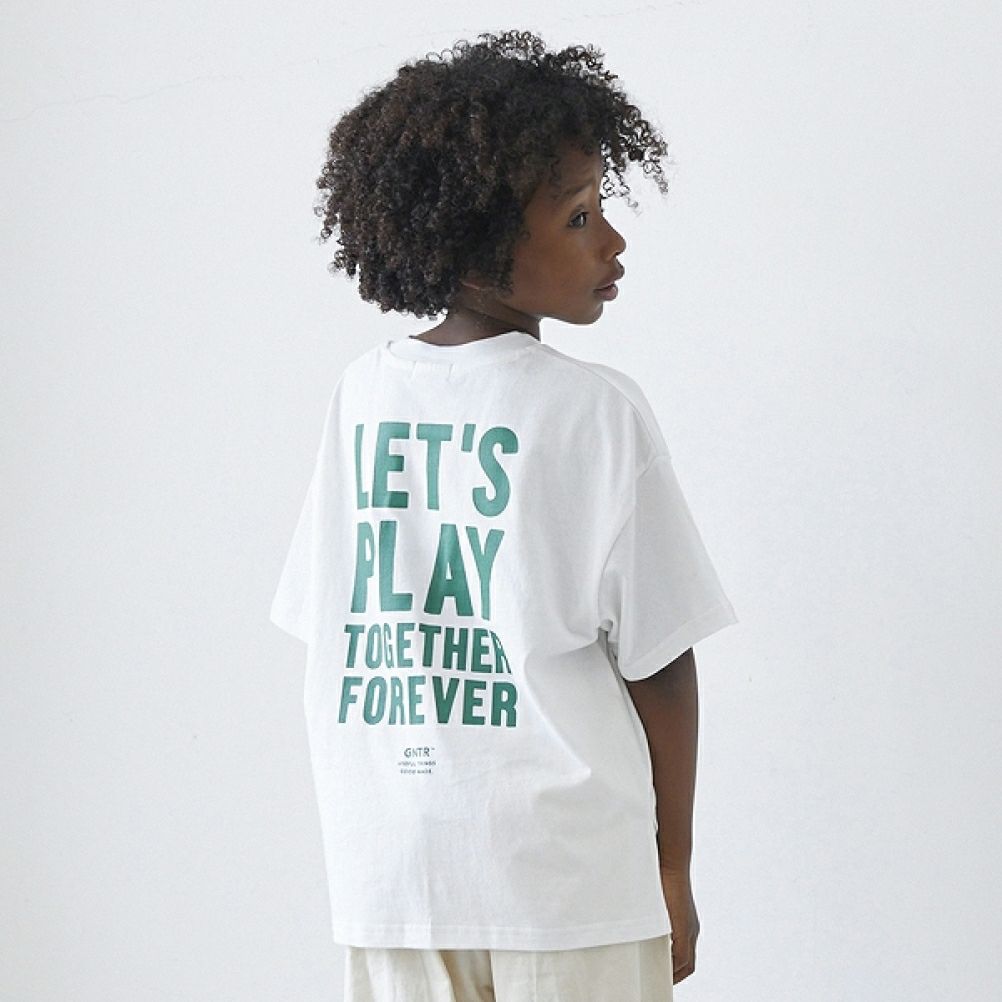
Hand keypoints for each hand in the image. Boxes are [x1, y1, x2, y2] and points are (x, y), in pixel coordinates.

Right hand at [659, 866, 698, 984]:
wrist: (670, 863)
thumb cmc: (659, 877)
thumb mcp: (656, 901)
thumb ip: (652, 913)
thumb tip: (638, 919)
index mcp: (685, 923)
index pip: (685, 955)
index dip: (675, 968)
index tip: (663, 972)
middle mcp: (691, 929)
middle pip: (688, 964)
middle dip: (675, 975)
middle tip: (660, 981)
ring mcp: (690, 929)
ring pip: (686, 963)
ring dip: (674, 972)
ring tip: (658, 978)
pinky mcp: (686, 929)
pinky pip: (683, 958)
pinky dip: (674, 968)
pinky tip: (662, 970)